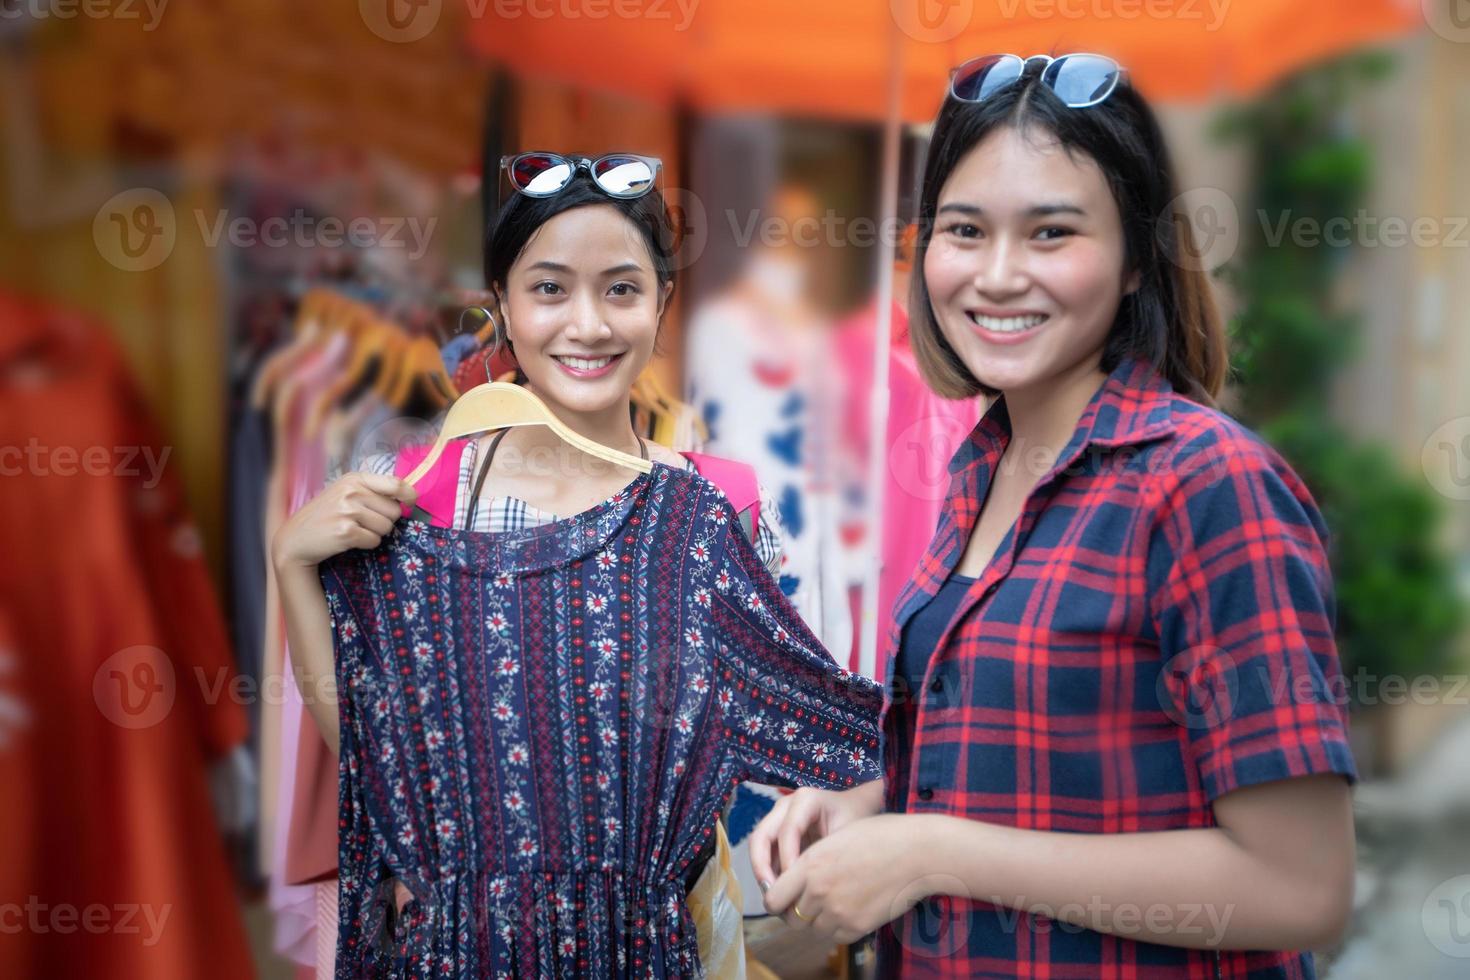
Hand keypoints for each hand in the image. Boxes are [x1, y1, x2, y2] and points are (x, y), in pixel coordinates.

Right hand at [272, 472, 416, 568]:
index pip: (397, 484)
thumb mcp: (346, 493)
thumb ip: (373, 491)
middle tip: (364, 522)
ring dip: (375, 533)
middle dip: (385, 520)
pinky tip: (349, 539)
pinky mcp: (346, 531)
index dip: (409, 496)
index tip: (410, 503)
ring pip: (386, 527)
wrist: (296, 538)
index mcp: (355, 478)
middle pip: (395, 510)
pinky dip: (366, 544)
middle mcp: (352, 491)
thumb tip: (408, 495)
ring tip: (355, 530)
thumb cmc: (326, 515)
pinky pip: (375, 541)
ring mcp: (348, 511)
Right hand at [748, 783, 882, 890]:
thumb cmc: (855, 819)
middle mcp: (785, 806)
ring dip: (763, 873)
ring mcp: (777, 818)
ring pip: (758, 846)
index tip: (798, 885)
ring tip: (776, 899)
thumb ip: (828, 855)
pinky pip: (766, 854)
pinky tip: (781, 894)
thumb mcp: (848, 834)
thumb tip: (808, 887)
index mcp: (805, 800)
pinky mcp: (776, 832)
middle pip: (761, 836)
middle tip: (773, 896)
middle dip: (763, 868)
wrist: (857, 809)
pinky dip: (769, 873)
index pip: (787, 831)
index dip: (788, 859)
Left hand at [762, 813, 935, 943]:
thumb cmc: (879, 836)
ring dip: (816, 921)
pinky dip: (836, 928)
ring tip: (832, 903)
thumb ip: (809, 862)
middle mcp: (819, 891)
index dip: (775, 900)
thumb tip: (790, 881)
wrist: (917, 853)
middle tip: (805, 902)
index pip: (773, 899)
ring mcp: (838, 912)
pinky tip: (848, 909)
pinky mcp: (857, 927)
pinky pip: (834, 937)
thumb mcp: (835, 839)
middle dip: (794, 912)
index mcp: (810, 865)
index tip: (782, 896)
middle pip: (791, 918)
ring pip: (812, 930)